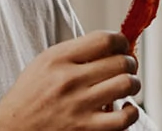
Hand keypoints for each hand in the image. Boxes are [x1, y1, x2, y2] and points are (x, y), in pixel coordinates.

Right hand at [0, 31, 140, 130]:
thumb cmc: (28, 98)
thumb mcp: (43, 65)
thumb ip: (74, 53)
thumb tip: (111, 46)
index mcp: (58, 59)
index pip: (105, 40)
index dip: (122, 41)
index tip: (122, 47)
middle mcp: (69, 79)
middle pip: (120, 61)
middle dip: (130, 63)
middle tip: (127, 68)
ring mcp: (79, 106)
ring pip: (127, 84)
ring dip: (133, 84)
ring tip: (126, 86)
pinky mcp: (86, 130)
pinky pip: (124, 118)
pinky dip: (130, 112)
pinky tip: (123, 109)